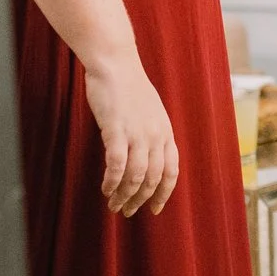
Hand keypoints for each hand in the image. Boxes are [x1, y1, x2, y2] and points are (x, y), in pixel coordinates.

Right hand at [85, 53, 180, 216]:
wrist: (116, 64)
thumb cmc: (129, 87)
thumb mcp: (150, 113)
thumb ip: (151, 134)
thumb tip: (147, 157)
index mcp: (166, 133)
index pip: (171, 172)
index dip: (163, 194)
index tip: (154, 209)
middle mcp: (156, 136)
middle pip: (152, 179)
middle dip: (140, 200)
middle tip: (126, 211)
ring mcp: (138, 134)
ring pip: (135, 177)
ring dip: (124, 195)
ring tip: (113, 204)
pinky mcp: (117, 130)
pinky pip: (117, 165)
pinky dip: (111, 181)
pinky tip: (105, 188)